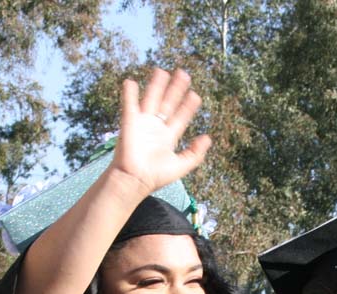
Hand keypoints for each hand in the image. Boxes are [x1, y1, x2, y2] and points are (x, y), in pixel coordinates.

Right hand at [111, 68, 210, 196]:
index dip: (188, 106)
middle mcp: (156, 128)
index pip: (180, 116)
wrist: (135, 179)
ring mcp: (143, 124)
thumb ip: (195, 153)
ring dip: (156, 85)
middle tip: (183, 74)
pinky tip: (130, 82)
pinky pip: (129, 105)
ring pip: (151, 99)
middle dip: (175, 89)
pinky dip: (129, 94)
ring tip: (162, 71)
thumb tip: (208, 138)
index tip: (195, 95)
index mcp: (168, 137)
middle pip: (168, 103)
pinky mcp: (130, 123)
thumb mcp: (181, 165)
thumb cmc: (156, 176)